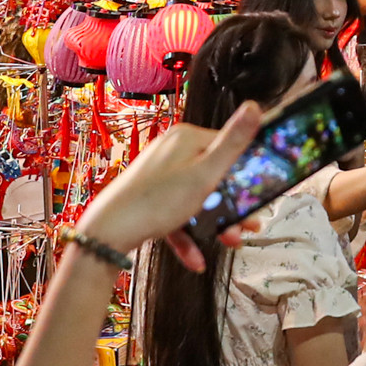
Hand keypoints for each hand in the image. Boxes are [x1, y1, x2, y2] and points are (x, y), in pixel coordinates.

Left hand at [78, 104, 263, 270]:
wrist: (109, 231)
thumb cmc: (156, 201)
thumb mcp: (205, 174)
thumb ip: (233, 142)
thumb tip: (254, 106)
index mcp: (188, 138)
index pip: (229, 149)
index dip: (246, 175)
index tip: (256, 197)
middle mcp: (174, 151)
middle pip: (215, 177)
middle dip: (231, 206)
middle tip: (245, 226)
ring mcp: (162, 173)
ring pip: (198, 198)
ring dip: (213, 223)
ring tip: (226, 242)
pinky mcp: (153, 195)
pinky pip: (178, 213)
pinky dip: (188, 234)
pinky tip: (196, 258)